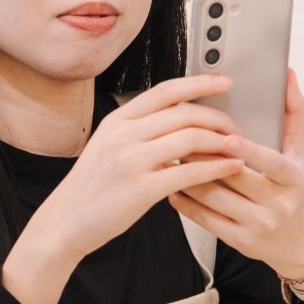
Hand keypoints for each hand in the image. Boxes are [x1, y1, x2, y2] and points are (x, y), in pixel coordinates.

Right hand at [4, 75, 246, 303]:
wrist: (66, 221)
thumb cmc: (91, 187)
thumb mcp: (108, 146)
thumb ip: (138, 130)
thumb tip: (178, 119)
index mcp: (117, 120)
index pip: (165, 90)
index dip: (199, 83)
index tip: (224, 81)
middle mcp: (124, 135)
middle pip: (184, 113)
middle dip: (217, 118)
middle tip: (235, 127)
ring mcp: (132, 161)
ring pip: (190, 139)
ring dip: (221, 142)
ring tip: (237, 147)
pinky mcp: (142, 189)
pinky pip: (190, 172)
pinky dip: (216, 168)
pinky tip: (230, 168)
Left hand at [169, 71, 303, 280]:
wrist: (292, 239)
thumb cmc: (289, 185)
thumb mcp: (298, 151)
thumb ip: (292, 113)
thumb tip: (287, 74)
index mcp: (293, 179)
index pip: (272, 163)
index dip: (250, 151)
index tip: (228, 137)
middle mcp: (277, 204)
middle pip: (235, 177)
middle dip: (205, 156)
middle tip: (180, 136)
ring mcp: (257, 225)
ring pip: (214, 197)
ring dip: (188, 175)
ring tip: (172, 155)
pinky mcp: (238, 240)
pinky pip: (204, 218)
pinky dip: (185, 199)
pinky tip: (174, 183)